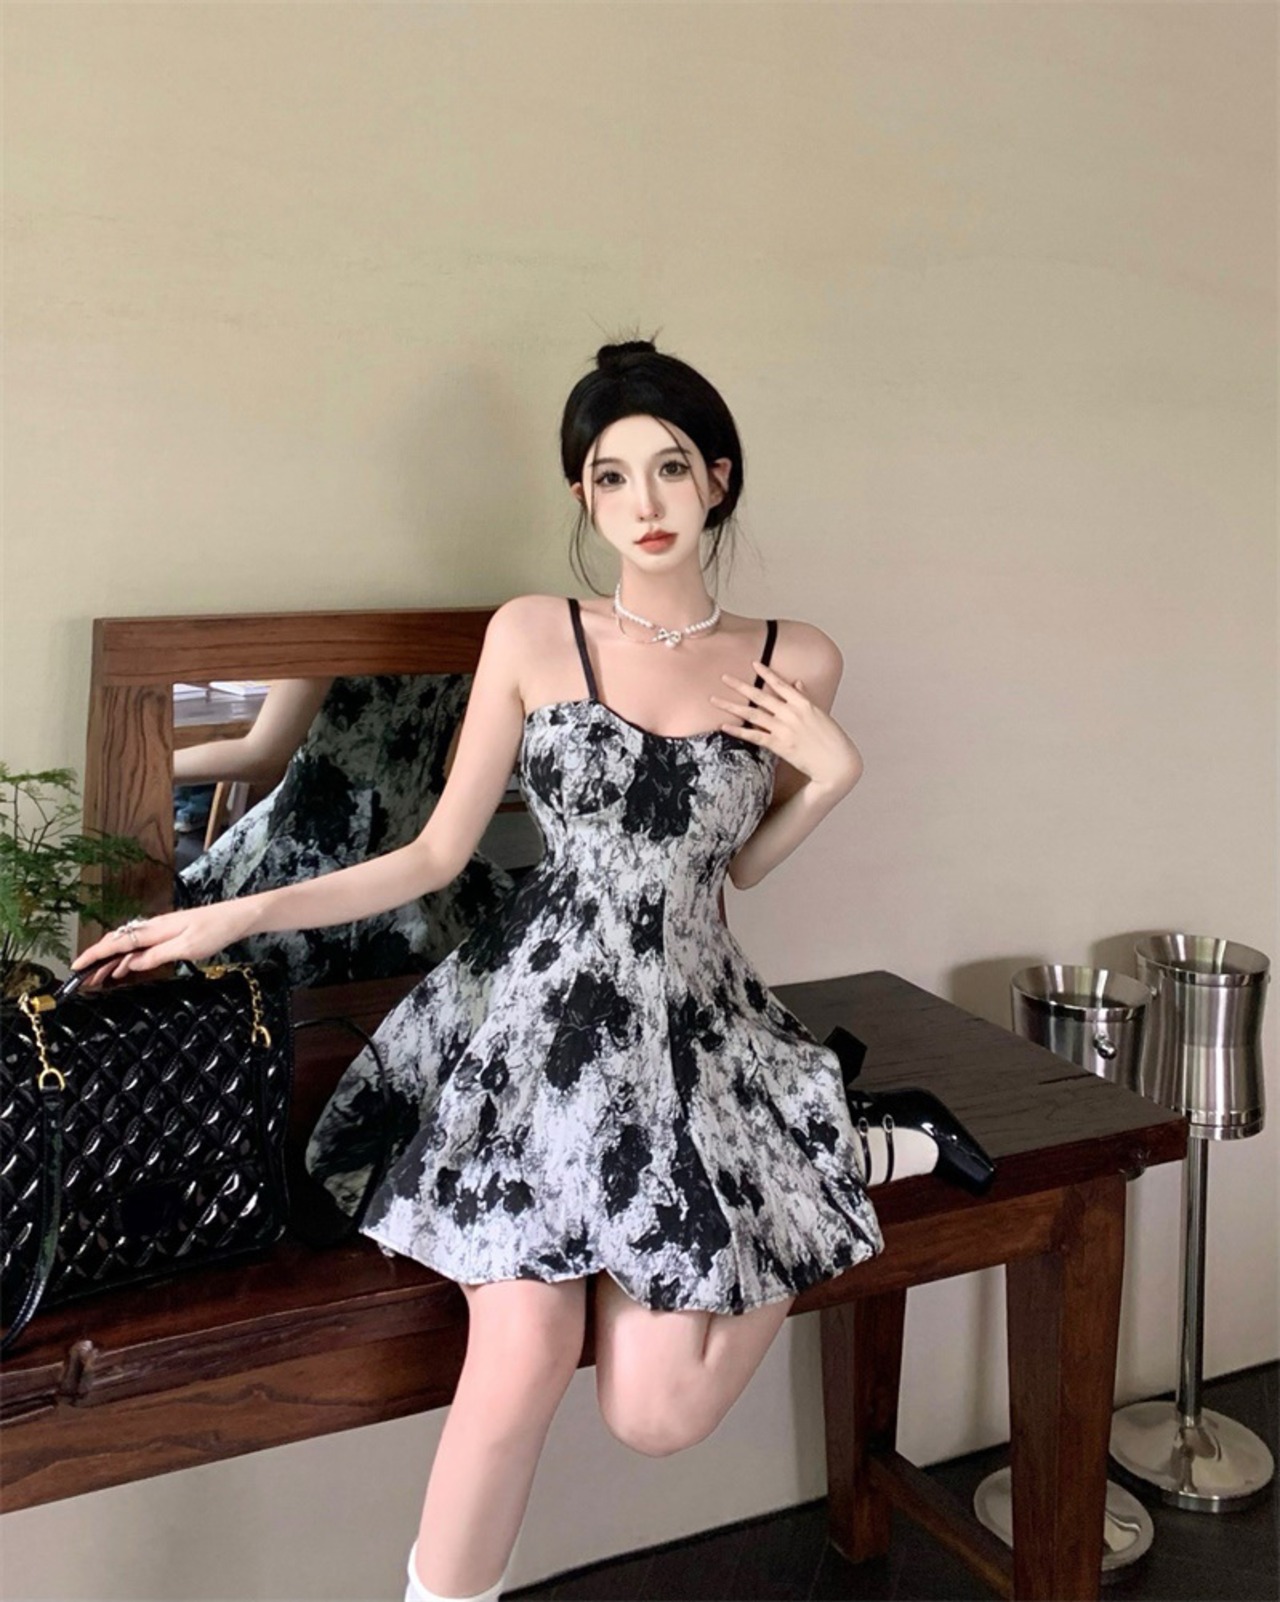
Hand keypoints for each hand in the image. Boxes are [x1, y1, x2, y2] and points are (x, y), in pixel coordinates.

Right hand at [72, 901, 258, 987]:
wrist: (238, 917)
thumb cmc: (216, 930)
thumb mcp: (187, 948)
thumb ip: (156, 955)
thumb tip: (129, 963)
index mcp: (155, 930)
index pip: (117, 943)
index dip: (94, 955)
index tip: (77, 967)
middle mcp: (154, 928)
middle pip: (118, 944)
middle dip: (98, 961)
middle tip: (83, 980)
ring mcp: (162, 931)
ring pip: (128, 946)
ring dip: (111, 962)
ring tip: (97, 979)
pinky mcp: (170, 935)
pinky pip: (141, 947)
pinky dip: (128, 959)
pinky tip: (124, 969)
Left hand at [710, 661, 862, 793]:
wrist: (837, 762)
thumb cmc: (831, 739)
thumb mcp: (819, 714)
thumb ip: (805, 697)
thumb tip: (797, 682)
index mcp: (803, 704)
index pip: (780, 684)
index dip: (766, 673)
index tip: (753, 663)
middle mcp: (791, 713)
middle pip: (760, 696)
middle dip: (739, 686)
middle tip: (723, 677)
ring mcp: (784, 729)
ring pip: (752, 714)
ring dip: (731, 706)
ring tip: (715, 700)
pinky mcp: (780, 745)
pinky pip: (754, 736)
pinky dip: (738, 731)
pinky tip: (725, 726)